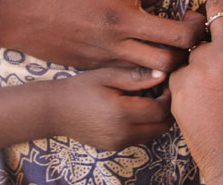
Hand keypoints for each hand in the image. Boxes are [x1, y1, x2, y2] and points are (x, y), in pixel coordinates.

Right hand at [0, 0, 209, 71]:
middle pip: (180, 33)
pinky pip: (136, 72)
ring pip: (163, 63)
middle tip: (198, 24)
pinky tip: (152, 61)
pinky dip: (150, 69)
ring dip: (178, 56)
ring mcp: (110, 46)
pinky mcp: (99, 65)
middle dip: (198, 30)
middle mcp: (118, 18)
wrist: (11, 11)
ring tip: (179, 48)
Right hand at [53, 67, 171, 150]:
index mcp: (121, 112)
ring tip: (152, 101)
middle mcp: (122, 133)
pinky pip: (139, 138)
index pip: (159, 110)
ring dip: (158, 120)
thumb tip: (162, 74)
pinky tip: (138, 111)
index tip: (166, 85)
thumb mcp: (107, 75)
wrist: (55, 110)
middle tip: (164, 94)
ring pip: (152, 134)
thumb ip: (136, 77)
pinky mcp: (114, 148)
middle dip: (168, 111)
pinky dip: (146, 126)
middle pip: (160, 127)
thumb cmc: (80, 88)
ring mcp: (118, 143)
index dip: (168, 97)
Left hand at [169, 0, 222, 184]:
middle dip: (211, 13)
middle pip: (214, 8)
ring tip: (211, 84)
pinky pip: (178, 71)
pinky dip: (185, 80)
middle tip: (206, 22)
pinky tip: (200, 100)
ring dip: (197, 55)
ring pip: (192, 43)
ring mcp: (202, 63)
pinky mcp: (180, 83)